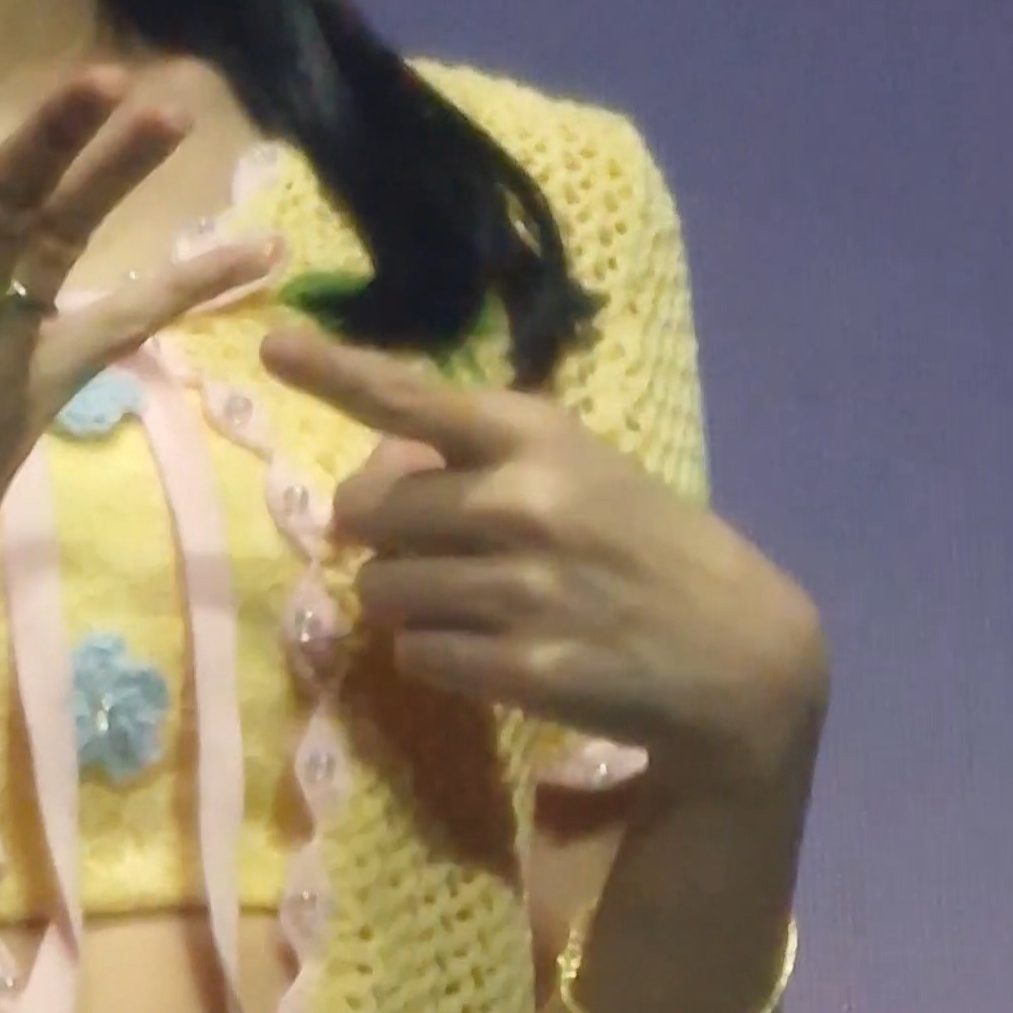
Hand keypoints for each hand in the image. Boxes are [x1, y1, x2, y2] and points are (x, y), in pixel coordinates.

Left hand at [255, 327, 829, 794]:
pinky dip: (436, 657)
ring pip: (379, 591)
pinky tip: (492, 652)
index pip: (412, 397)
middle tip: (435, 552)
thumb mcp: (571, 468)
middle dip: (382, 537)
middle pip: (366, 513)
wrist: (737, 651)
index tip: (275, 344)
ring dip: (405, 603)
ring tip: (473, 605)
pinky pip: (415, 656)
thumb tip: (367, 475)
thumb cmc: (636, 542)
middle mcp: (523, 500)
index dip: (335, 371)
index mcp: (533, 434)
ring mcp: (524, 587)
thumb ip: (473, 458)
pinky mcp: (525, 668)